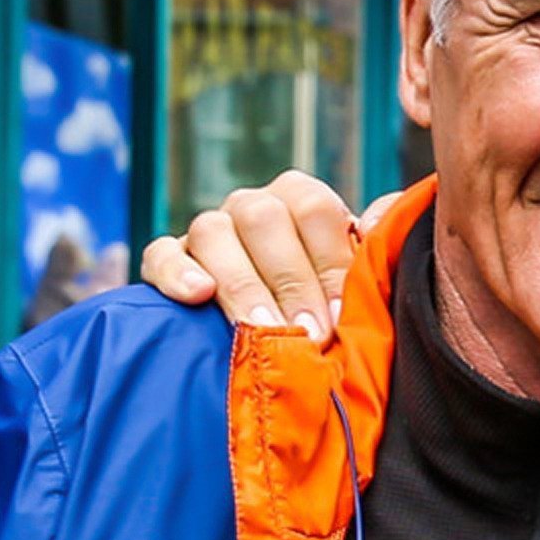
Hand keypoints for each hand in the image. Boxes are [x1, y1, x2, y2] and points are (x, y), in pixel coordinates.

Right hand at [136, 169, 365, 344]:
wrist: (284, 338)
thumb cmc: (330, 309)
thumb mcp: (363, 280)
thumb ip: (379, 246)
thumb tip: (373, 224)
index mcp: (301, 201)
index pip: (314, 208)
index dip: (329, 261)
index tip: (341, 315)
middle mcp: (253, 207)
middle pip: (263, 218)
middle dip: (290, 281)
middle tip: (310, 335)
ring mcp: (209, 232)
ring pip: (212, 231)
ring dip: (242, 284)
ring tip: (262, 329)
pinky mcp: (169, 262)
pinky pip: (160, 254)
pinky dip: (175, 272)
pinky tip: (197, 296)